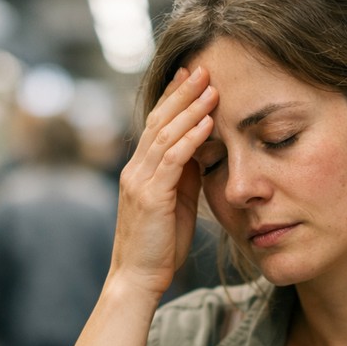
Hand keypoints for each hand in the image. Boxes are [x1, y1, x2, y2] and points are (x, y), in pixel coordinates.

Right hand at [111, 66, 218, 297]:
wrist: (138, 279)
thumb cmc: (159, 247)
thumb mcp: (176, 203)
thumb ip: (184, 176)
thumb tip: (203, 149)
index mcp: (140, 171)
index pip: (156, 125)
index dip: (173, 98)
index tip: (191, 74)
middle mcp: (136, 170)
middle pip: (159, 121)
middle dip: (182, 92)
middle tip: (202, 66)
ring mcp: (140, 182)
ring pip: (166, 134)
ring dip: (190, 108)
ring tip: (211, 86)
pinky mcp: (151, 196)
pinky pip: (173, 160)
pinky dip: (191, 138)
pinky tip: (207, 122)